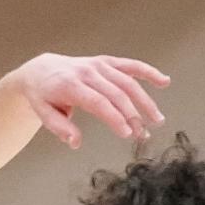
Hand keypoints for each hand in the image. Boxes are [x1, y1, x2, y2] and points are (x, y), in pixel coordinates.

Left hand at [10, 53, 169, 147]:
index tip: (127, 134)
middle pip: (116, 94)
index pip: (98, 102)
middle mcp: (87, 72)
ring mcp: (98, 65)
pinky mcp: (106, 61)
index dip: (115, 118)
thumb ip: (59, 128)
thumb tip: (75, 143)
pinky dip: (148, 72)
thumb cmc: (43, 96)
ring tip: (157, 120)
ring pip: (127, 81)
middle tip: (143, 135)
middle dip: (132, 115)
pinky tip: (164, 82)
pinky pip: (130, 65)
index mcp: (70, 86)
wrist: (40, 71)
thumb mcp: (43, 113)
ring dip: (145, 101)